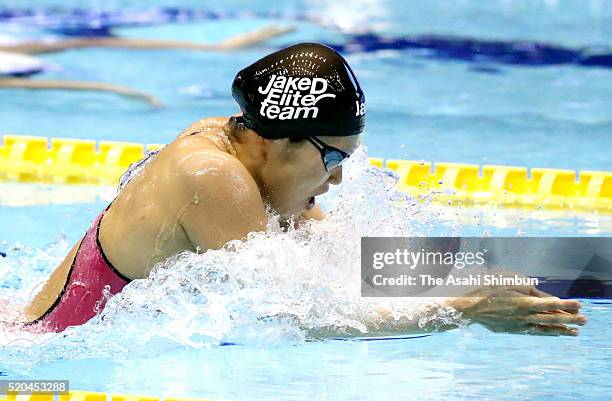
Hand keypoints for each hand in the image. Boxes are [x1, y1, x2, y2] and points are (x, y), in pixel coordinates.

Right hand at [448, 285, 586, 335]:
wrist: (469, 309)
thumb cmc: (486, 291)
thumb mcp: (507, 283)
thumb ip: (528, 289)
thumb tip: (545, 297)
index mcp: (524, 302)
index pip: (550, 303)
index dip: (566, 304)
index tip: (579, 304)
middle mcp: (524, 316)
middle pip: (551, 318)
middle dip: (569, 319)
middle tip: (585, 321)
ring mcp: (519, 325)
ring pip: (545, 328)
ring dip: (561, 330)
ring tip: (575, 333)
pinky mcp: (513, 330)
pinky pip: (534, 332)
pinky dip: (546, 333)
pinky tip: (553, 334)